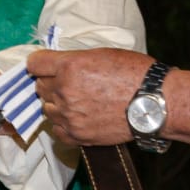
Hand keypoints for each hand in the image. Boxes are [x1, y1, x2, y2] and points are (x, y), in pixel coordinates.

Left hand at [25, 47, 154, 145]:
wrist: (156, 102)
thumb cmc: (136, 73)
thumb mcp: (102, 54)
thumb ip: (75, 60)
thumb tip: (59, 64)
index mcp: (69, 66)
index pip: (34, 64)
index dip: (40, 64)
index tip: (45, 66)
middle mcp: (64, 90)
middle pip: (39, 86)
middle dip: (50, 83)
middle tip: (68, 83)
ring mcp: (69, 115)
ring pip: (46, 109)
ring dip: (56, 105)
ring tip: (76, 102)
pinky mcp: (78, 135)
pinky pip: (57, 130)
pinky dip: (64, 125)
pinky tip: (77, 118)